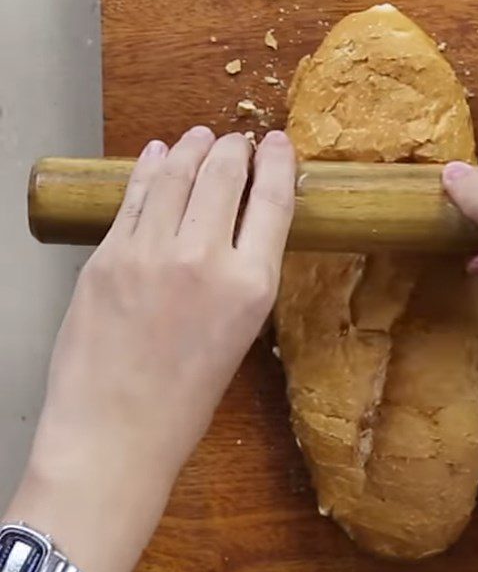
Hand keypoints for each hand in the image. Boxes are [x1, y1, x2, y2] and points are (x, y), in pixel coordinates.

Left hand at [4, 126, 294, 571]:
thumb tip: (237, 227)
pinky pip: (135, 196)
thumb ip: (243, 276)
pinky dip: (151, 168)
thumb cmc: (187, 400)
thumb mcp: (240, 334)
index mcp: (252, 285)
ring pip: (178, 174)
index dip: (277, 162)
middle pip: (225, 174)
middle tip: (237, 139)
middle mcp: (205, 258)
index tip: (277, 143)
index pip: (273, 200)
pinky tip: (159, 154)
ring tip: (201, 135)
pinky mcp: (107, 255)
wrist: (115, 436)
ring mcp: (150, 252)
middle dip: (235, 148)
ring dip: (193, 148)